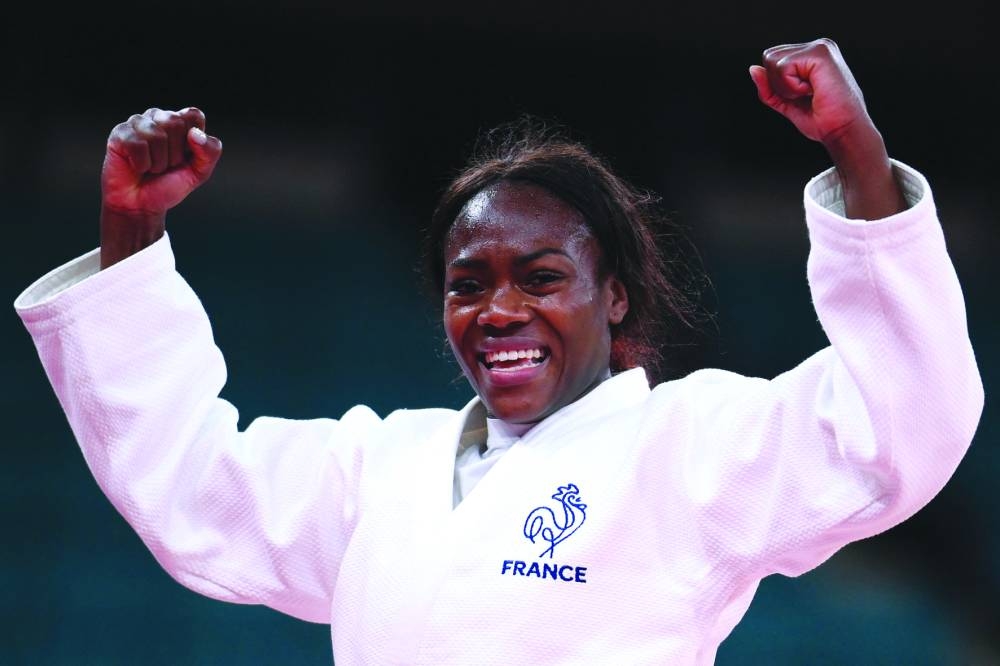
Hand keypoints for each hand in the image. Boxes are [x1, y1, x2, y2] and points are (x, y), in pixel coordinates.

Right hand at [99, 107, 221, 267]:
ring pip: (157, 135)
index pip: (194, 115)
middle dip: (175, 155)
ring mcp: (137, 122)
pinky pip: (138, 144)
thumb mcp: (200, 172)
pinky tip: (137, 167)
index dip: (195, 141)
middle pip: (175, 123)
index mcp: (180, 122)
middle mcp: (158, 117)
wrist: (142, 205)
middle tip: (166, 166)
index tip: (186, 157)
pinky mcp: (120, 133)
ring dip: (158, 162)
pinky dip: (142, 164)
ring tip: (151, 168)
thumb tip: (195, 133)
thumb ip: (210, 152)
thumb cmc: (169, 185)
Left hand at [749, 38, 867, 145]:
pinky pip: (783, 68)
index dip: (777, 84)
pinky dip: (792, 87)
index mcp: (811, 54)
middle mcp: (816, 46)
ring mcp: (820, 47)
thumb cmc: (821, 120)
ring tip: (810, 93)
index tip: (802, 96)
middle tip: (806, 95)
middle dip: (778, 84)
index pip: (772, 60)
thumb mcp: (786, 102)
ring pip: (773, 61)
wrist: (842, 130)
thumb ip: (769, 87)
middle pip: (769, 57)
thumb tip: (752, 68)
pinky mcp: (820, 53)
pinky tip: (813, 90)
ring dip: (786, 86)